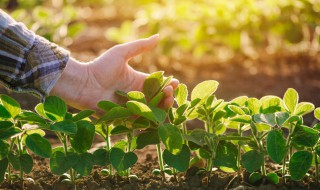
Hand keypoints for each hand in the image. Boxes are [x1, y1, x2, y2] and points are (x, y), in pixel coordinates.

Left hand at [51, 35, 178, 113]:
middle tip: (170, 93)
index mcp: (138, 81)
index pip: (158, 84)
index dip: (168, 84)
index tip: (175, 82)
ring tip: (167, 101)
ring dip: (162, 107)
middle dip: (167, 96)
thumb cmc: (101, 67)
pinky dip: (150, 118)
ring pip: (152, 110)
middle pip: (158, 99)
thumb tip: (158, 36)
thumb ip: (140, 46)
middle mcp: (137, 95)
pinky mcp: (125, 117)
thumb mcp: (121, 53)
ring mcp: (132, 107)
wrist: (84, 83)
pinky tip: (157, 114)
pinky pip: (140, 120)